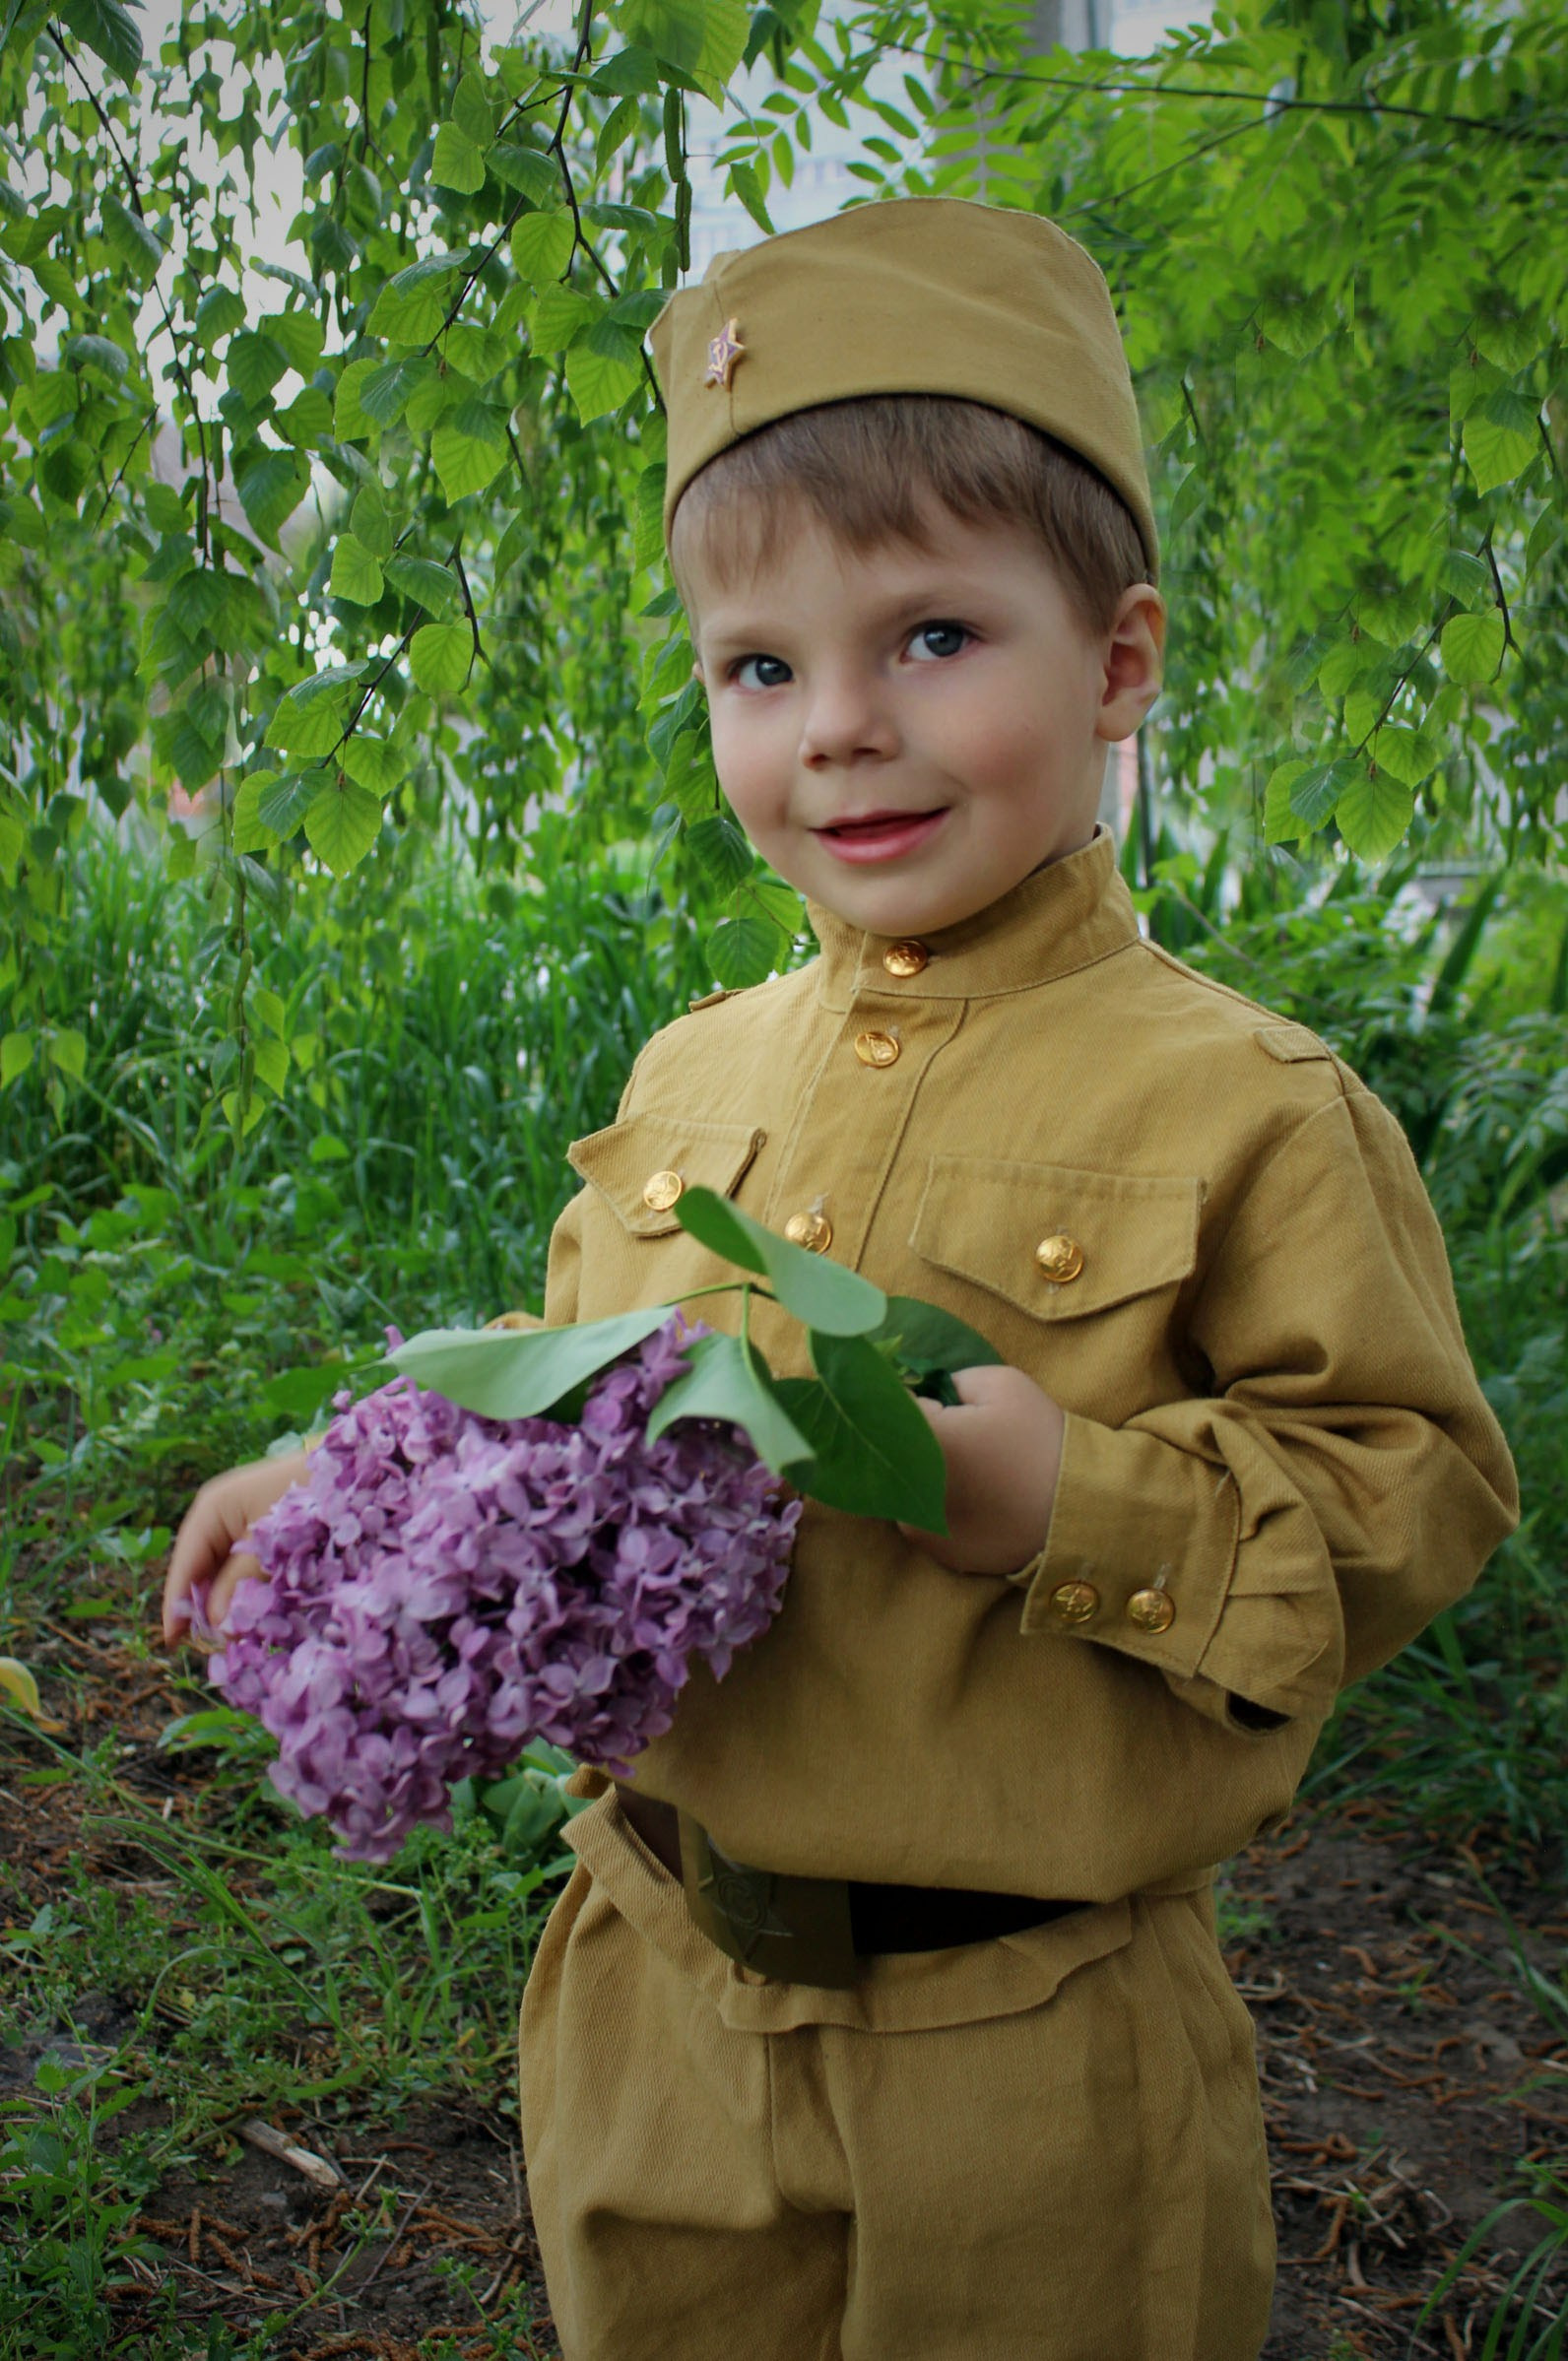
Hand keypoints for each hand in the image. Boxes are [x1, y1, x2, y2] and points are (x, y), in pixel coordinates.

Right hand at [160, 1450, 309, 1644]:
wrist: (349, 1475)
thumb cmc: (307, 1500)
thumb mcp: (271, 1546)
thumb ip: (242, 1585)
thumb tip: (217, 1626)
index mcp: (212, 1510)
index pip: (185, 1564)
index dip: (176, 1603)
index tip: (171, 1640)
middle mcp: (218, 1517)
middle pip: (200, 1571)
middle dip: (202, 1608)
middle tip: (207, 1647)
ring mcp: (238, 1524)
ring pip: (221, 1574)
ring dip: (224, 1603)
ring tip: (229, 1637)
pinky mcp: (260, 1534)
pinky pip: (242, 1569)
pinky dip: (244, 1591)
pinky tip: (250, 1615)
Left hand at [900, 1365, 1064, 1575]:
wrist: (1080, 1510)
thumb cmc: (1040, 1440)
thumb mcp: (1001, 1384)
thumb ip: (948, 1381)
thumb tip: (922, 1394)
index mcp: (921, 1441)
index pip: (888, 1405)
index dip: (910, 1396)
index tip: (933, 1397)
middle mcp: (908, 1490)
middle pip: (888, 1451)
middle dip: (910, 1436)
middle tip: (954, 1432)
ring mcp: (919, 1528)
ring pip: (902, 1489)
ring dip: (920, 1474)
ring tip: (968, 1469)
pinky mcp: (937, 1553)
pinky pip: (923, 1520)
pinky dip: (938, 1507)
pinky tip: (974, 1500)